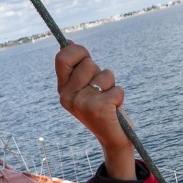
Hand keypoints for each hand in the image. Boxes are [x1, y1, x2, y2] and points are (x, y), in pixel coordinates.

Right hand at [55, 44, 134, 178]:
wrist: (113, 139)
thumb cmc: (103, 109)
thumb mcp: (87, 86)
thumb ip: (78, 68)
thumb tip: (68, 43)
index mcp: (63, 90)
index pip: (63, 57)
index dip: (78, 52)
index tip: (88, 58)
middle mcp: (67, 97)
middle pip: (88, 63)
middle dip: (100, 72)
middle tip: (101, 90)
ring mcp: (81, 104)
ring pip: (105, 74)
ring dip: (112, 85)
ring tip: (109, 100)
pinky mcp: (98, 109)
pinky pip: (117, 88)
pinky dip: (120, 95)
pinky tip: (115, 109)